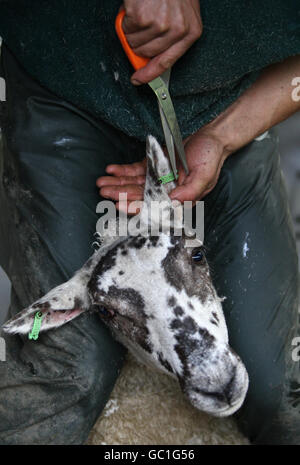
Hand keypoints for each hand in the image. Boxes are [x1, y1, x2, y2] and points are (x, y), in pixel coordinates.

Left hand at [96, 131, 228, 211]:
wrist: (212, 136)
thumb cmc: (211, 156)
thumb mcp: (204, 175)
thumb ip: (190, 191)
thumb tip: (172, 202)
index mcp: (178, 198)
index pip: (153, 206)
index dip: (136, 206)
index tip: (120, 204)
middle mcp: (166, 190)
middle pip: (139, 195)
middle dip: (121, 194)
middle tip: (104, 192)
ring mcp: (159, 178)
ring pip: (134, 184)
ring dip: (118, 183)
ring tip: (102, 182)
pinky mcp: (154, 165)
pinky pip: (136, 170)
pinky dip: (123, 170)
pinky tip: (112, 170)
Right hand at [122, 0, 202, 83]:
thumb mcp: (181, 12)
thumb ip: (171, 35)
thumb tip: (150, 57)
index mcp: (191, 32)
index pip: (168, 61)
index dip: (150, 74)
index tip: (138, 79)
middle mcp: (178, 31)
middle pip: (147, 53)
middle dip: (137, 43)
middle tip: (138, 27)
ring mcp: (161, 24)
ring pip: (134, 42)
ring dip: (131, 29)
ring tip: (140, 12)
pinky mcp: (143, 17)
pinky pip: (126, 28)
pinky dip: (125, 18)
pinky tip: (135, 6)